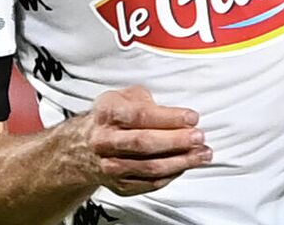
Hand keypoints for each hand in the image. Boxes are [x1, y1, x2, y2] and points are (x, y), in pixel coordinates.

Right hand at [65, 86, 211, 196]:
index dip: (169, 118)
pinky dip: (171, 175)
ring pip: (149, 167)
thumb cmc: (111, 118)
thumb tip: (176, 114)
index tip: (192, 117)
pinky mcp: (118, 184)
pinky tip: (185, 165)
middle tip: (199, 137)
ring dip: (180, 161)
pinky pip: (149, 183)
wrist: (81, 147)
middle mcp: (105, 141)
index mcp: (108, 114)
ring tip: (202, 154)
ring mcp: (110, 166)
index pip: (140, 116)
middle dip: (177, 141)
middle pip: (145, 143)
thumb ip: (148, 101)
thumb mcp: (124, 97)